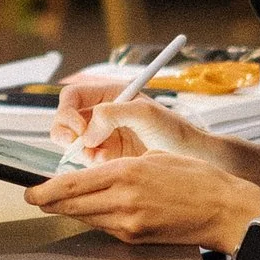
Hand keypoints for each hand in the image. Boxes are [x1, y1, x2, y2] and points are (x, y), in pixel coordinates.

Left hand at [26, 125, 259, 251]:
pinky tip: (94, 214)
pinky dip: (96, 220)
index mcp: (126, 172)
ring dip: (72, 213)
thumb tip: (97, 175)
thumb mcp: (155, 157)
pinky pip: (107, 229)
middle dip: (50, 203)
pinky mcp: (138, 238)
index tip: (31, 192)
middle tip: (36, 200)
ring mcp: (130, 222)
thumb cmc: (196, 180)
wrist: (225, 209)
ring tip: (59, 205)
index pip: (73, 184)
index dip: (46, 190)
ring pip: (87, 219)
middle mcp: (124, 198)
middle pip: (72, 205)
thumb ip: (122, 167)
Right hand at [53, 70, 233, 168]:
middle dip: (66, 132)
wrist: (193, 161)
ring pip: (73, 142)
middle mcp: (104, 114)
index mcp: (111, 95)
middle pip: (66, 118)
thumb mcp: (146, 114)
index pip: (73, 96)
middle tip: (76, 143)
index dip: (67, 110)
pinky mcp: (108, 158)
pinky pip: (86, 160)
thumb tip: (87, 131)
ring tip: (100, 156)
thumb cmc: (176, 132)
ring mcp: (105, 136)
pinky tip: (108, 164)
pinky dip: (91, 163)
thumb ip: (113, 114)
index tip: (78, 126)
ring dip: (81, 150)